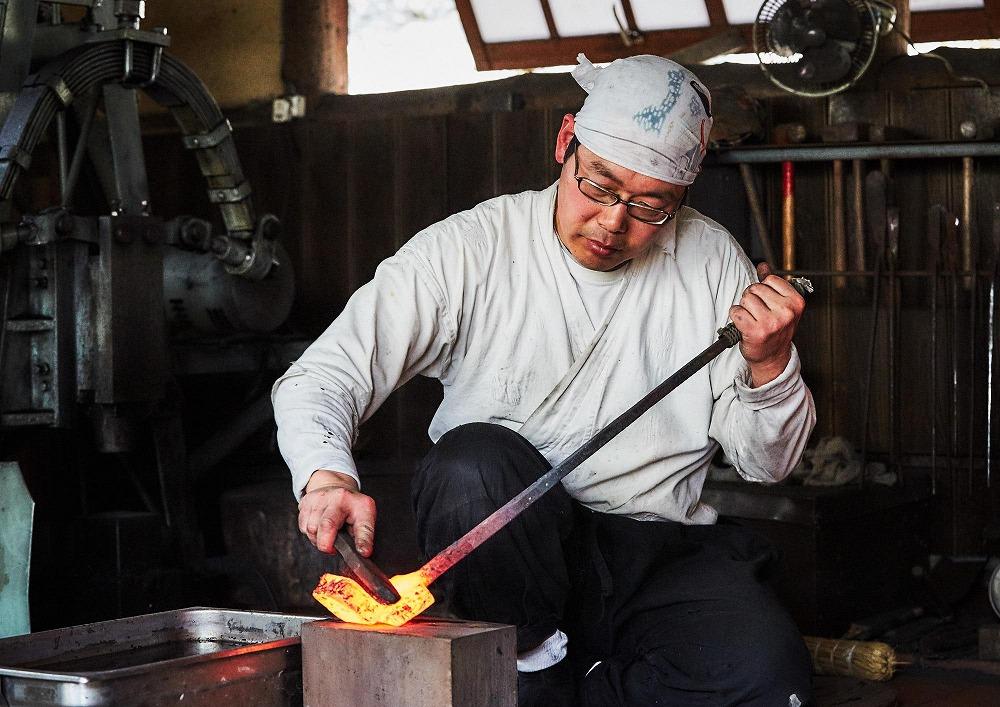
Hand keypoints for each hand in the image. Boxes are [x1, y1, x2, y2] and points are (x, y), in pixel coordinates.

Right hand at [298, 469, 377, 555]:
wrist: (335, 486)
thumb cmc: (351, 506)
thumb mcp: (365, 517)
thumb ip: (364, 535)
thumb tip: (363, 552)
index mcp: (358, 504)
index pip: (362, 525)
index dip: (363, 540)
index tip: (363, 552)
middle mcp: (338, 497)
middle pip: (327, 525)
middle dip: (326, 544)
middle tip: (332, 549)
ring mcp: (320, 498)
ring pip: (311, 528)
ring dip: (317, 539)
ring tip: (327, 534)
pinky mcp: (306, 501)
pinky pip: (303, 526)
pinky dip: (310, 533)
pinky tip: (318, 527)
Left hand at [728, 262, 804, 386]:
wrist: (773, 357)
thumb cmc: (776, 330)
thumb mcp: (781, 305)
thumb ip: (773, 285)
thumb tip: (763, 266)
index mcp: (796, 302)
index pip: (770, 280)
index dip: (763, 289)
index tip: (767, 302)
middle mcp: (786, 312)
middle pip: (755, 288)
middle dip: (752, 298)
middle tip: (758, 313)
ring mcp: (771, 322)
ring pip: (745, 299)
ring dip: (744, 308)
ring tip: (752, 319)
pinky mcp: (756, 331)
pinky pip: (736, 312)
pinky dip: (735, 317)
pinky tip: (744, 324)